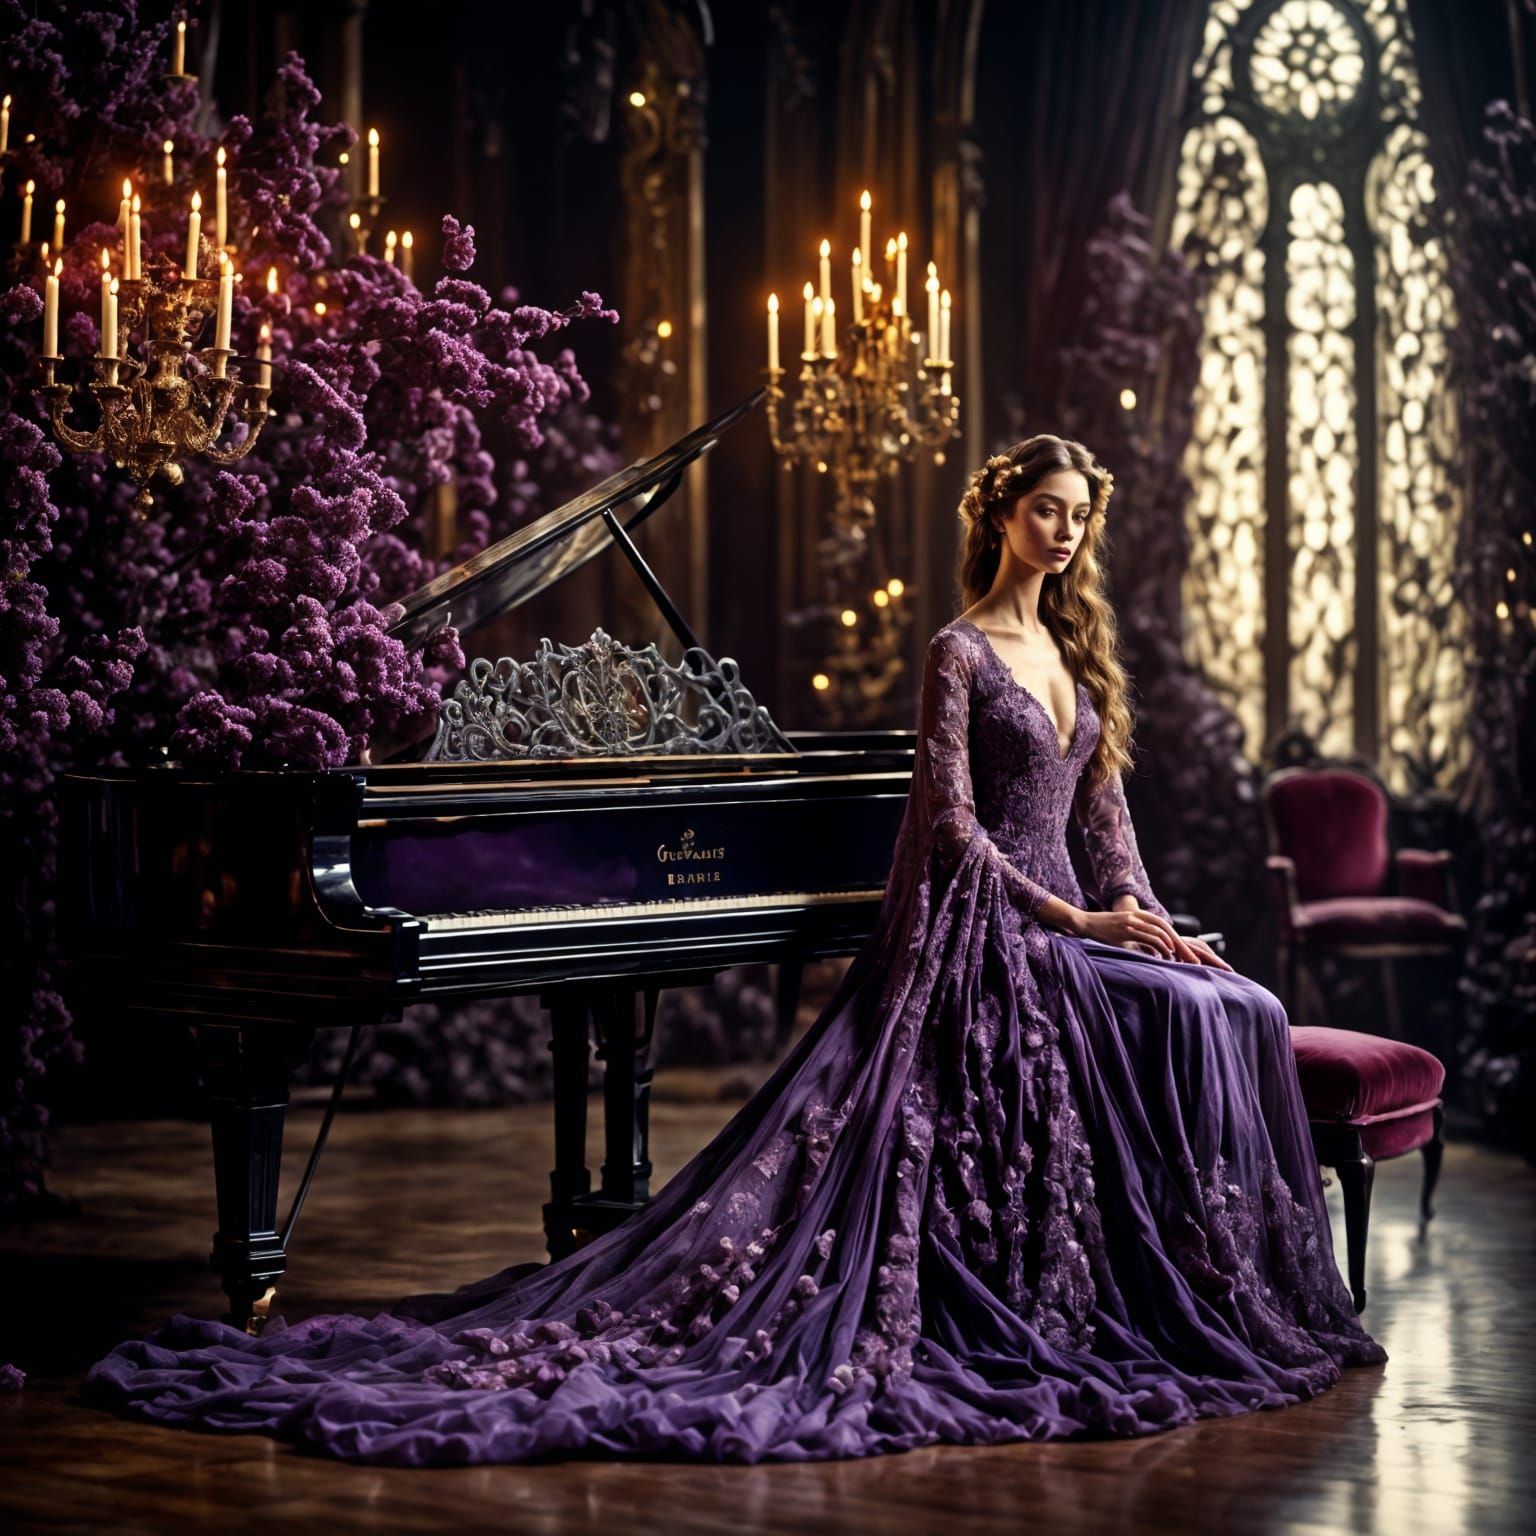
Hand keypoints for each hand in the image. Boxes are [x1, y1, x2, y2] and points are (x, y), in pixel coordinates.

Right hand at [1084, 900, 1234, 970]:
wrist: (1083, 923)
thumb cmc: (1102, 932)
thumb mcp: (1123, 936)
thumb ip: (1139, 941)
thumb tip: (1153, 955)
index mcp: (1139, 916)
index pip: (1165, 927)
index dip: (1177, 940)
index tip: (1187, 955)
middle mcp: (1138, 916)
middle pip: (1167, 929)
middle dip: (1181, 945)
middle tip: (1193, 959)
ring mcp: (1133, 921)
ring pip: (1161, 932)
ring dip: (1173, 946)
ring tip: (1182, 958)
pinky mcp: (1127, 928)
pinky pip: (1148, 936)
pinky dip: (1160, 945)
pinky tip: (1166, 954)